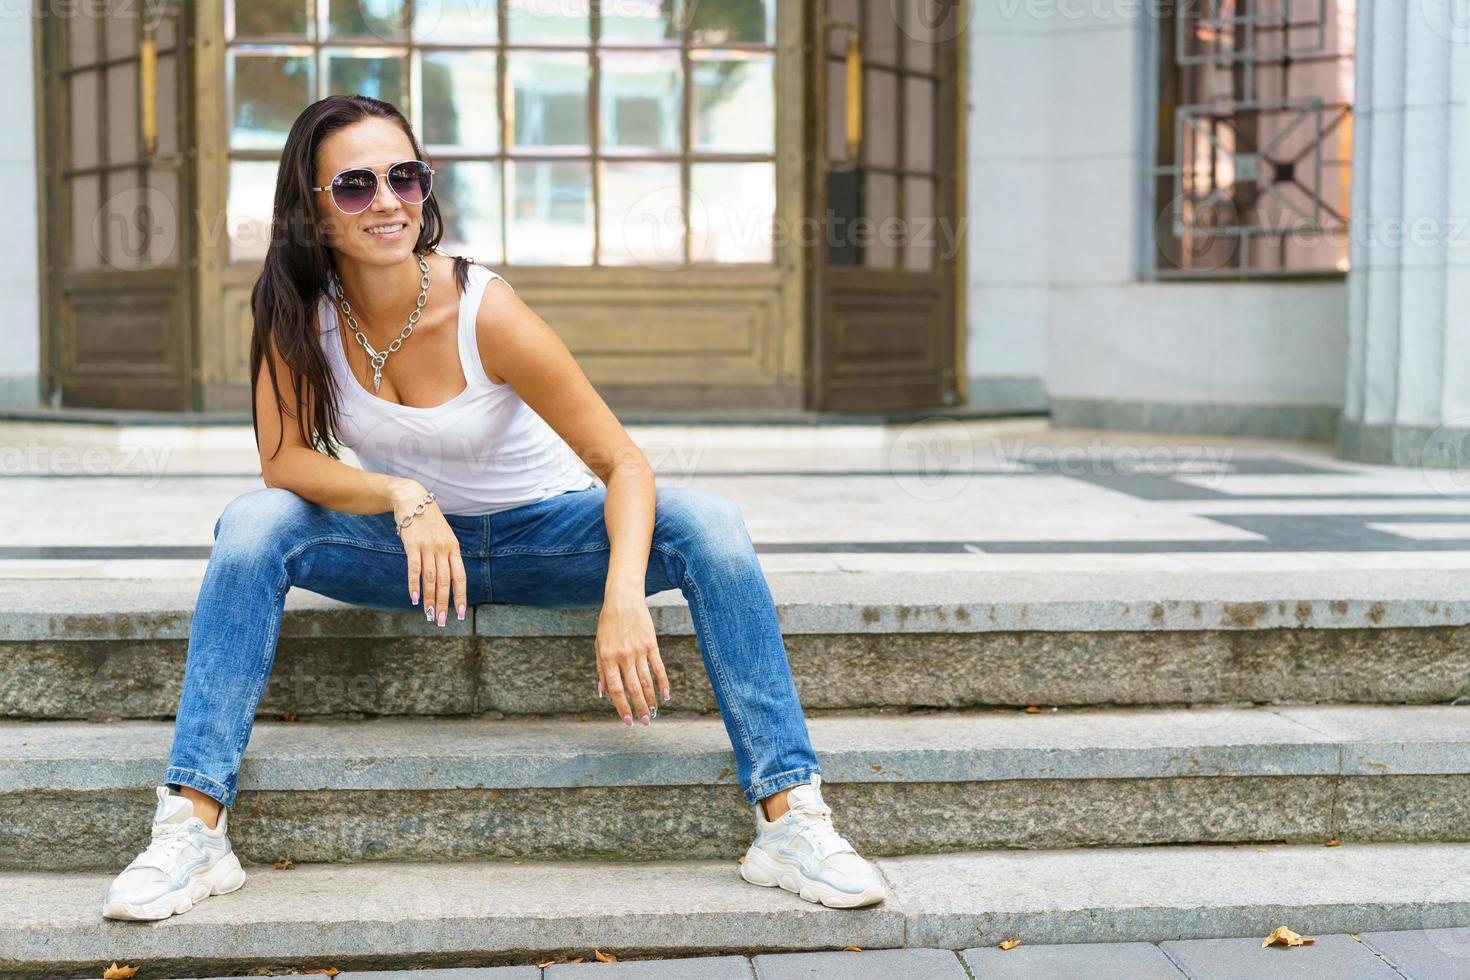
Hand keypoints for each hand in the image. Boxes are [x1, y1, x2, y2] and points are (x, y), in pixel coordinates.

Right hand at [391, 483, 465, 625]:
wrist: (412, 498)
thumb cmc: (428, 520)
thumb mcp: (443, 536)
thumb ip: (446, 555)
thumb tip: (446, 580)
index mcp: (453, 548)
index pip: (460, 577)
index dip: (460, 596)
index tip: (460, 614)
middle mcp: (443, 548)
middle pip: (446, 581)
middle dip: (444, 604)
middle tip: (440, 621)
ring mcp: (428, 546)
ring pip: (431, 578)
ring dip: (429, 599)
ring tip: (428, 614)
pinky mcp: (413, 544)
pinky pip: (414, 569)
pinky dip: (414, 585)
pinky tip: (414, 599)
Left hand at [595, 590, 668, 725]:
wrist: (623, 600)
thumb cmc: (608, 624)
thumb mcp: (599, 645)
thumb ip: (601, 669)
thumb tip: (602, 692)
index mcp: (607, 658)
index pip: (616, 689)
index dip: (621, 707)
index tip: (627, 721)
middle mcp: (623, 656)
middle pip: (633, 688)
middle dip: (639, 708)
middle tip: (645, 722)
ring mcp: (638, 650)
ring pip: (647, 681)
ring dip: (651, 699)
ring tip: (653, 713)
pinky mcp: (651, 644)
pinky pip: (658, 667)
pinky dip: (663, 682)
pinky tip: (665, 695)